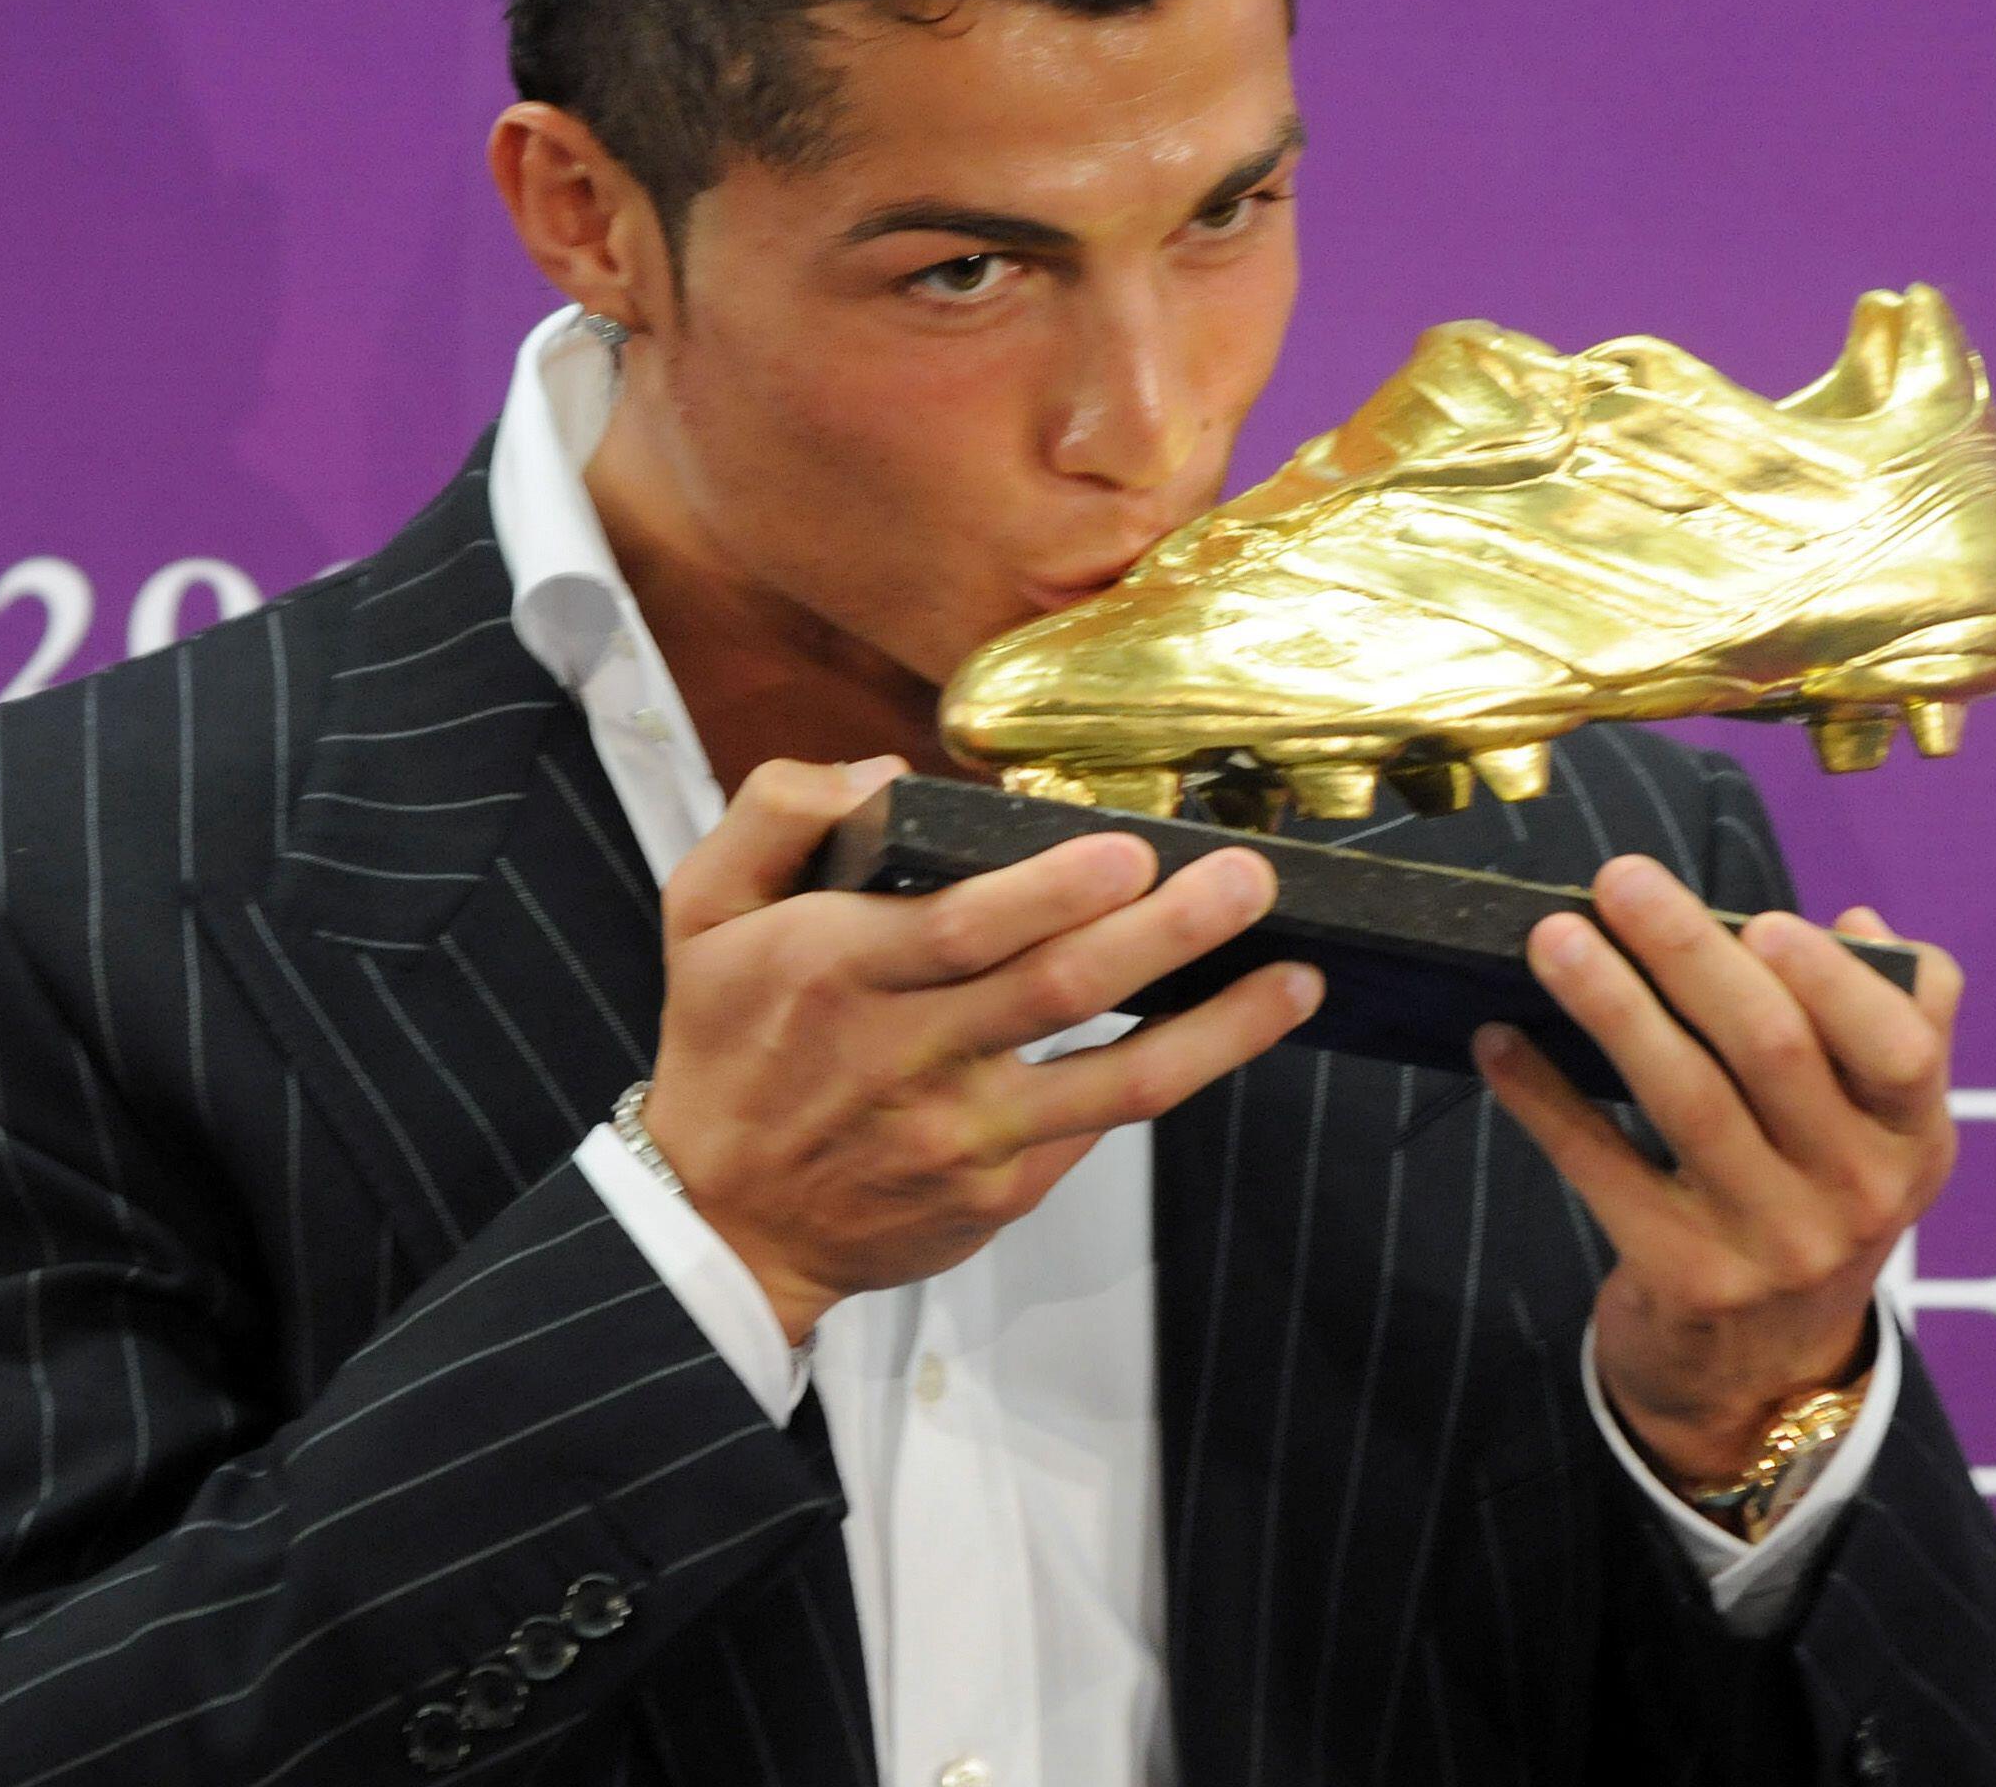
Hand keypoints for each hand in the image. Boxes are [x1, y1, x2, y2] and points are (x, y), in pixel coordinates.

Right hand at [641, 756, 1321, 1345]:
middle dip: (1166, 932)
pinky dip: (1174, 1077)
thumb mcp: (700, 910)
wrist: (723, 1224)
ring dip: (1216, 1027)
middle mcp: (904, 1055)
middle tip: (1248, 880)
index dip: (1052, 892)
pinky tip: (1233, 1029)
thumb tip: (887, 772)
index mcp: (833, 970)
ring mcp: (960, 1133)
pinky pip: (1099, 1128)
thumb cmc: (725, 1046)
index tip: (1128, 851)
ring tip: (1294, 975)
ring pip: (1112, 1080)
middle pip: (1057, 990)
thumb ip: (777, 813)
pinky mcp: (998, 1188)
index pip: (958, 928)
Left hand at [1472, 855, 1959, 1487]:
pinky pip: (1605, 1168)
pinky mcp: (1687, 1277)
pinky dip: (1546, 1100)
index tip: (1761, 917)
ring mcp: (1772, 1244)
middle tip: (1619, 880)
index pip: (1900, 1048)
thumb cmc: (1814, 1200)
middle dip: (1690, 952)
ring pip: (1686, 1098)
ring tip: (1551, 939)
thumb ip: (1895, 1023)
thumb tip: (1857, 922)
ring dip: (1612, 1005)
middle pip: (1773, 1050)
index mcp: (1915, 1138)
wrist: (1764, 1375)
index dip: (1833, 980)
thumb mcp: (1880, 1132)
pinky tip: (1500, 1043)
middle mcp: (1857, 1194)